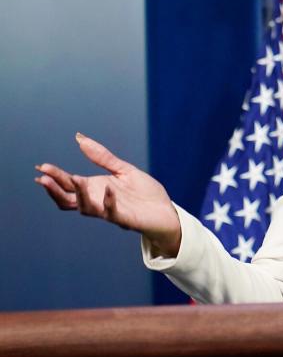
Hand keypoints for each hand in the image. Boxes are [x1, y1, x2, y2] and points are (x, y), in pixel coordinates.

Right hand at [34, 133, 181, 256]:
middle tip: (44, 178)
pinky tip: (108, 189)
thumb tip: (79, 137)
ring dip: (79, 194)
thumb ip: (102, 157)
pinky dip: (108, 202)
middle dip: (55, 190)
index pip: (68, 184)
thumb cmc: (144, 193)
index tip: (41, 167)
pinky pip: (112, 213)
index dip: (54, 177)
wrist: (166, 211)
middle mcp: (98, 202)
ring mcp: (110, 212)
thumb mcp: (123, 170)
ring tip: (74, 178)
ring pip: (86, 208)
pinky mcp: (125, 219)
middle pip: (68, 199)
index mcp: (95, 189)